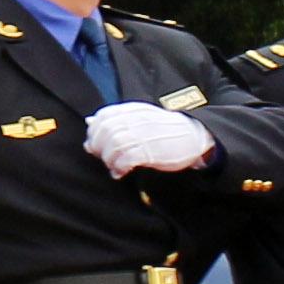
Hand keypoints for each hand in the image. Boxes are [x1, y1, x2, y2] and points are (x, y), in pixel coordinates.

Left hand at [82, 101, 214, 175]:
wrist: (194, 137)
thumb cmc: (165, 130)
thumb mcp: (140, 117)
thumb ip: (115, 119)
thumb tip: (90, 121)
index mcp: (132, 110)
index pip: (103, 116)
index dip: (94, 132)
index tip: (95, 144)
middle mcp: (136, 120)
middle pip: (105, 131)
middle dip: (99, 147)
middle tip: (103, 158)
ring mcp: (143, 135)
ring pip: (113, 145)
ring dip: (108, 159)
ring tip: (113, 166)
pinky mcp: (150, 151)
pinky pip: (126, 158)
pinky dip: (119, 167)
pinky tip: (120, 173)